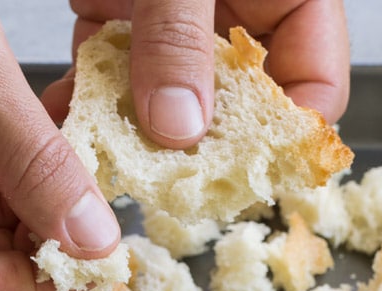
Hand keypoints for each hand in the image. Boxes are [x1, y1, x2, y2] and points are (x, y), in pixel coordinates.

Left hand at [42, 1, 350, 144]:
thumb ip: (179, 31)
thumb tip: (180, 127)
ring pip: (170, 101)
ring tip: (103, 161)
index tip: (238, 174)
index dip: (281, 140)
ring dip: (135, 132)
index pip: (312, 92)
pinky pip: (115, 71)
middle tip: (160, 183)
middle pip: (237, 107)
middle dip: (197, 149)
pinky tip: (69, 122)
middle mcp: (243, 13)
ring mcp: (181, 19)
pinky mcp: (123, 12)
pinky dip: (92, 97)